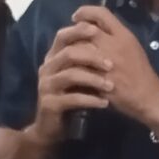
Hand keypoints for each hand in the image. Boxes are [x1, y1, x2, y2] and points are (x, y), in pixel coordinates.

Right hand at [28, 25, 116, 144]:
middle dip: (92, 56)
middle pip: (68, 53)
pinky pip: (72, 98)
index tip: (98, 31)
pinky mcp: (49, 104)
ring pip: (71, 75)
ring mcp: (46, 86)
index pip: (63, 36)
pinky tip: (105, 103)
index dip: (79, 30)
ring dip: (94, 79)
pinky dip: (91, 99)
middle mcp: (47, 68)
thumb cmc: (70, 96)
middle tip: (112, 65)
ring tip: (111, 86)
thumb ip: (85, 58)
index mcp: (53, 57)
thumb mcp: (78, 75)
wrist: (52, 128)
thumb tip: (103, 35)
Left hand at [63, 6, 158, 132]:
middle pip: (85, 30)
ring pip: (79, 48)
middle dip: (73, 32)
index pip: (101, 13)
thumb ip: (115, 34)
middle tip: (67, 36)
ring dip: (70, 49)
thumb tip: (94, 25)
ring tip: (67, 53)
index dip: (85, 11)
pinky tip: (69, 68)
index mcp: (123, 35)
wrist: (147, 96)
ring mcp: (104, 62)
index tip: (77, 17)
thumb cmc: (140, 70)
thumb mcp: (132, 45)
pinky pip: (78, 68)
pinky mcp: (98, 78)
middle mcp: (114, 45)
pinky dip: (71, 67)